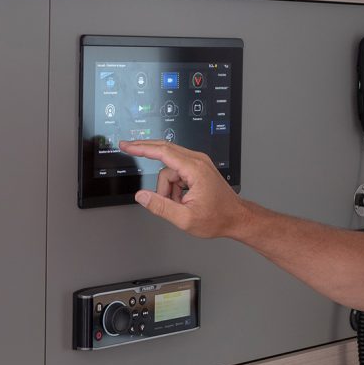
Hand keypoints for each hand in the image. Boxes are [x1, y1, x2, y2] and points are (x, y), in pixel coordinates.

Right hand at [117, 140, 247, 238]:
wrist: (236, 218)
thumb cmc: (217, 218)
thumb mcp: (185, 219)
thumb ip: (160, 206)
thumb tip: (141, 196)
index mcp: (195, 169)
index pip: (163, 152)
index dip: (142, 148)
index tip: (127, 146)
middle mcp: (198, 161)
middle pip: (164, 152)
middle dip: (146, 155)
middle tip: (127, 150)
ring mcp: (199, 163)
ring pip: (169, 168)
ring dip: (167, 187)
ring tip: (178, 204)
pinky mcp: (199, 169)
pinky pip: (177, 172)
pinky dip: (174, 186)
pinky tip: (181, 199)